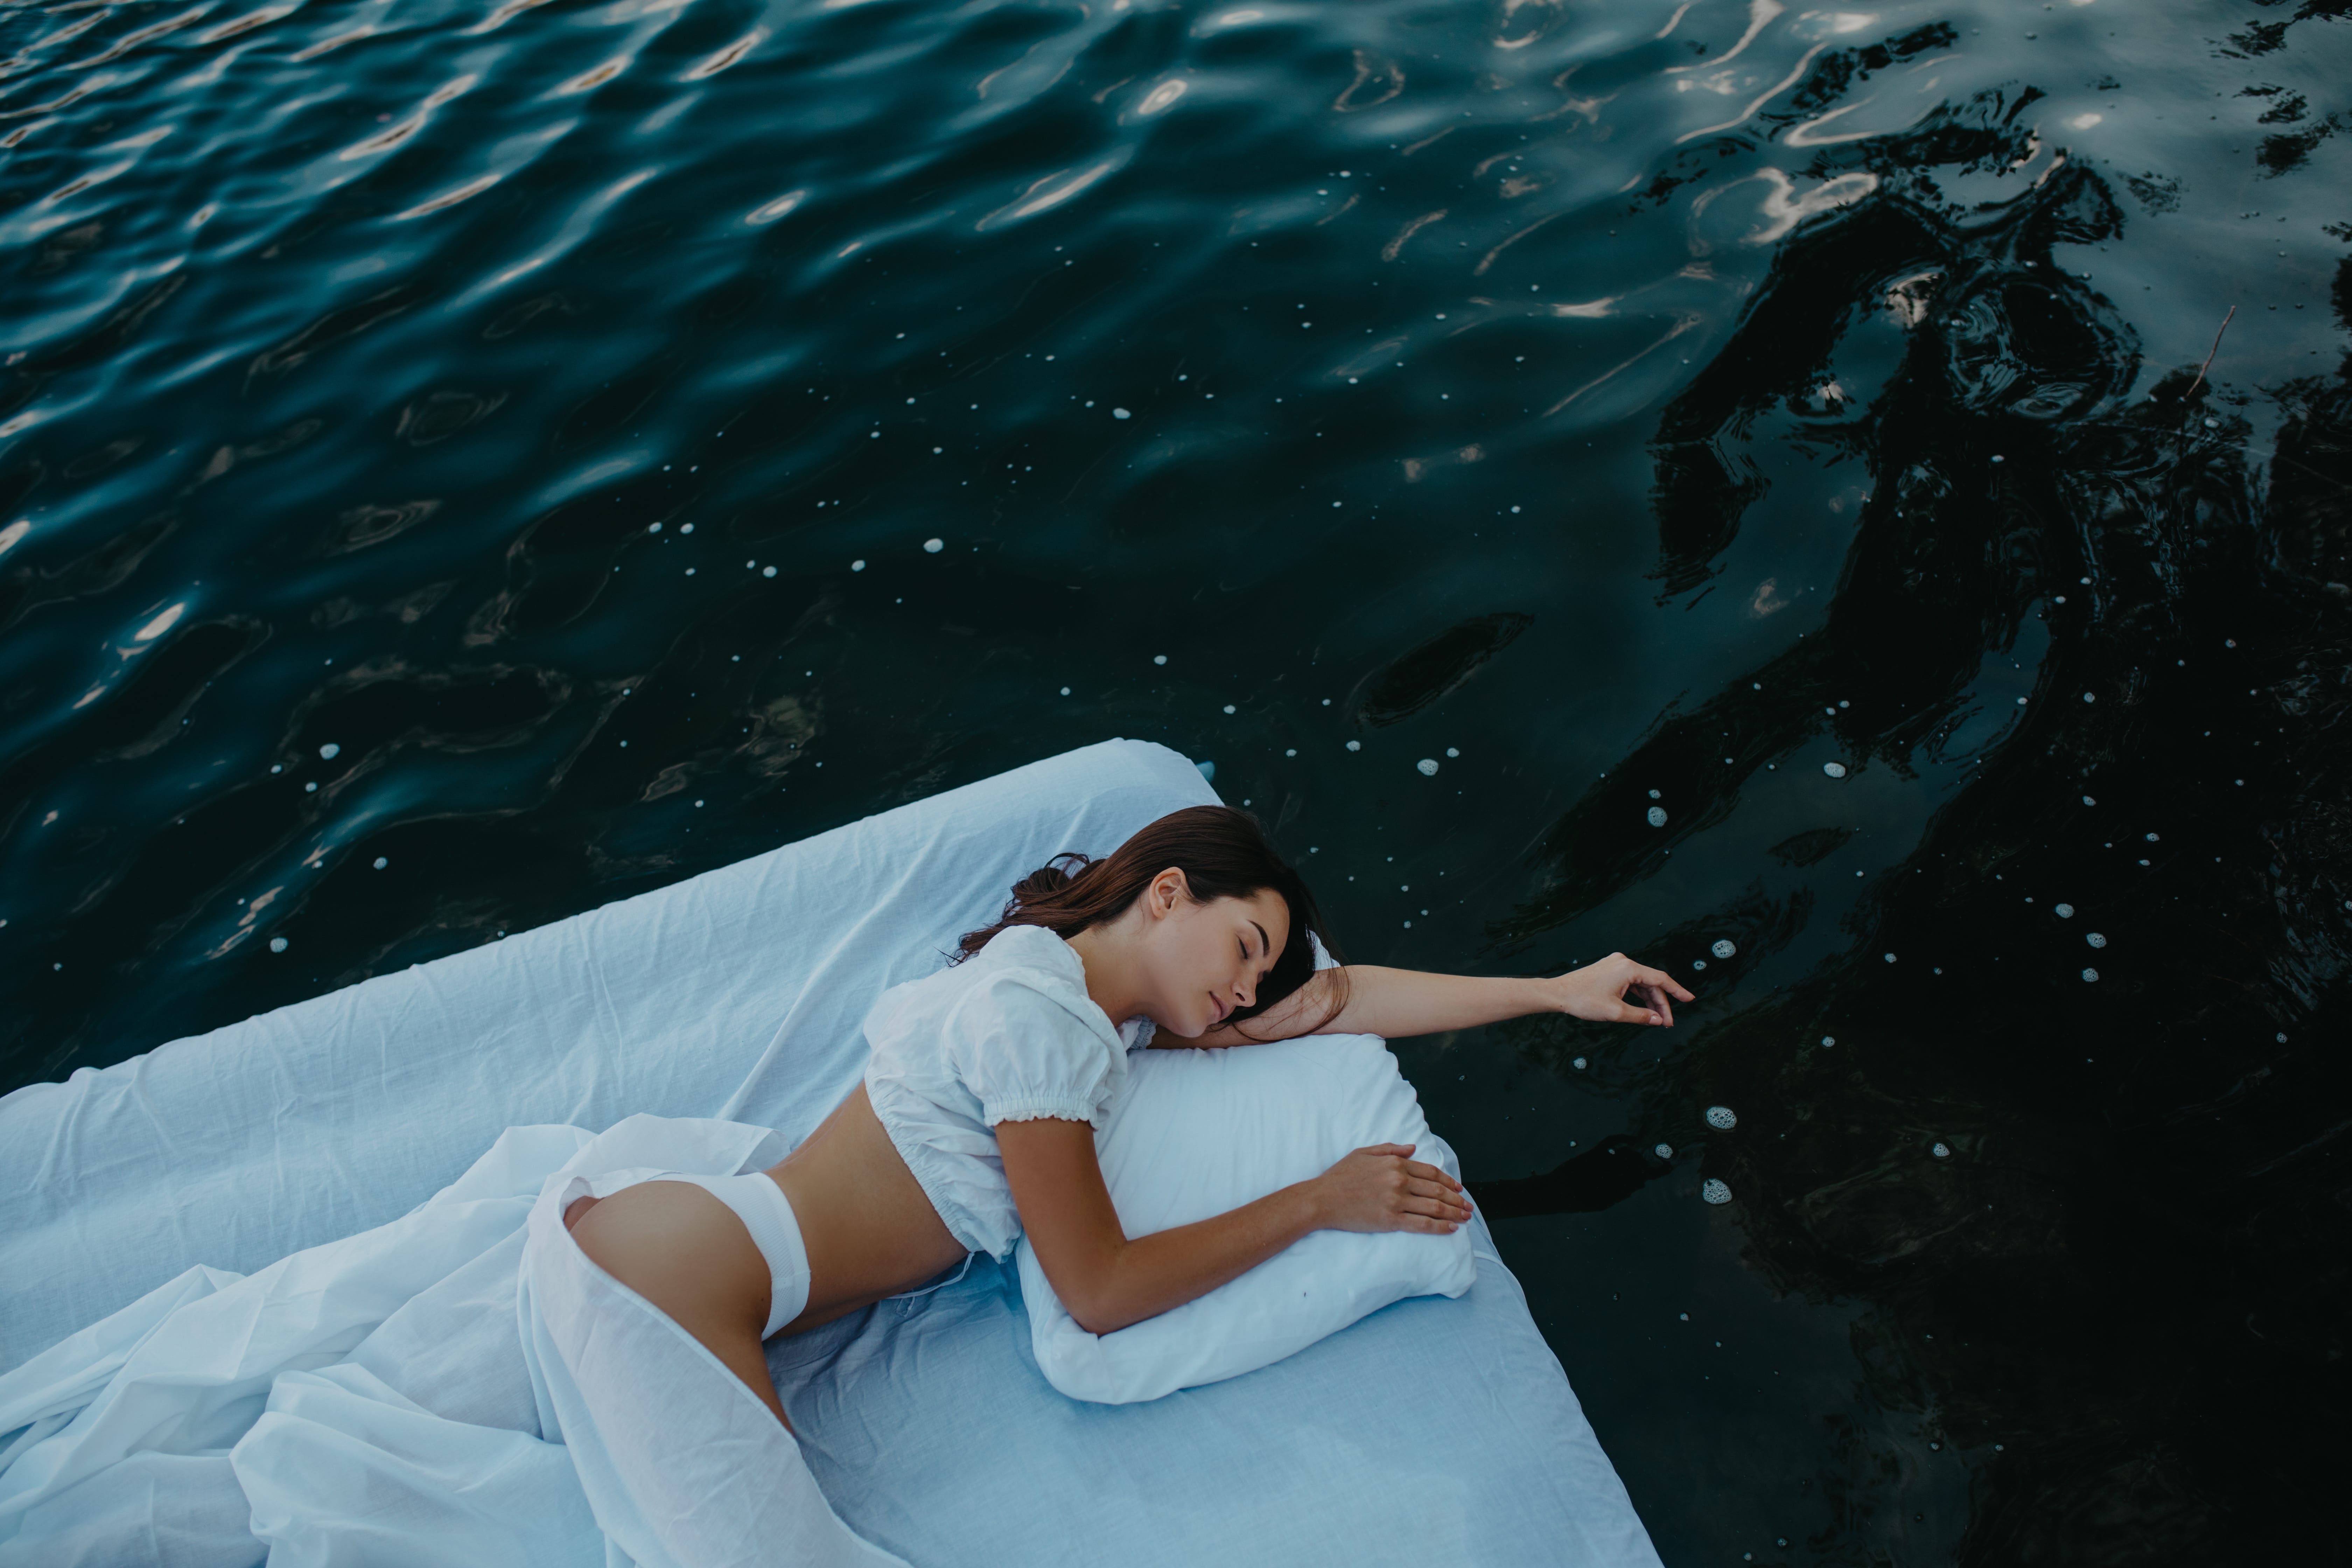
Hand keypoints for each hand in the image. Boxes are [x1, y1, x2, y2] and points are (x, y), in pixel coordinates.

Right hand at [1310, 1144, 1472, 1233]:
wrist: (1322, 1199)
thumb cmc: (1340, 1176)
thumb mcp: (1364, 1153)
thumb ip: (1390, 1150)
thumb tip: (1413, 1149)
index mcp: (1394, 1164)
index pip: (1430, 1172)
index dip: (1448, 1181)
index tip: (1458, 1188)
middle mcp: (1399, 1181)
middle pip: (1437, 1191)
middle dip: (1456, 1199)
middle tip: (1469, 1207)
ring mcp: (1396, 1201)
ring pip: (1434, 1208)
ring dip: (1454, 1213)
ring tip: (1465, 1218)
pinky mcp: (1391, 1221)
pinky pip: (1422, 1224)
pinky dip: (1440, 1227)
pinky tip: (1451, 1229)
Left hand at [1550, 952, 1694, 1026]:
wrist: (1558, 993)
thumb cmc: (1583, 1001)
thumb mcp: (1616, 1013)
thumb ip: (1640, 1016)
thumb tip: (1657, 1020)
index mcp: (1628, 968)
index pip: (1660, 979)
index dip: (1677, 991)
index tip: (1690, 999)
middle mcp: (1623, 962)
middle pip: (1651, 983)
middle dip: (1661, 1004)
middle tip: (1666, 1024)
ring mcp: (1615, 964)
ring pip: (1641, 984)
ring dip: (1650, 1001)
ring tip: (1657, 1020)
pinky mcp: (1609, 970)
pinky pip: (1630, 983)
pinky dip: (1638, 996)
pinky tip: (1644, 1009)